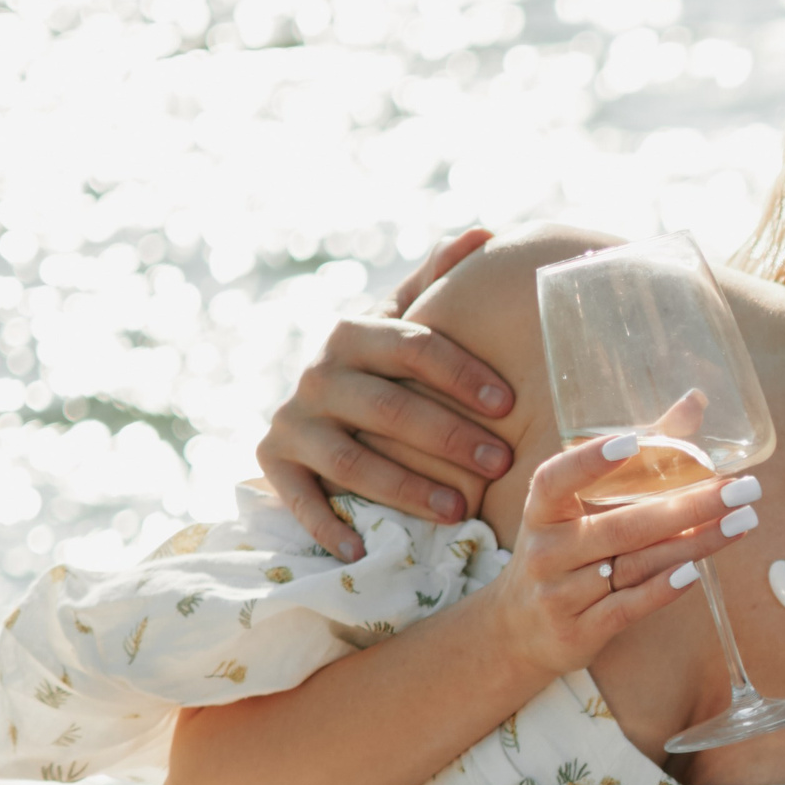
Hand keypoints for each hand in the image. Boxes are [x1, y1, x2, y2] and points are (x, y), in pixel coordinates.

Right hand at [257, 228, 514, 558]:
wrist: (322, 410)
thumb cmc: (389, 368)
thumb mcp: (407, 323)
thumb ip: (438, 283)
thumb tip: (482, 232)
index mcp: (356, 333)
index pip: (411, 346)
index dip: (460, 372)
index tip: (509, 402)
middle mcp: (318, 373)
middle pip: (387, 407)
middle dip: (447, 437)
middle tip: (499, 463)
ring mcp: (294, 420)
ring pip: (352, 459)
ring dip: (406, 488)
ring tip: (459, 512)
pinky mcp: (274, 464)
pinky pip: (299, 499)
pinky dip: (327, 527)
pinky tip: (363, 551)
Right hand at [482, 430, 759, 677]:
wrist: (519, 630)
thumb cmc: (565, 550)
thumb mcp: (583, 505)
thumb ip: (641, 455)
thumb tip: (695, 401)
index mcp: (543, 510)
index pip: (557, 479)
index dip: (590, 460)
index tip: (633, 441)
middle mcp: (547, 550)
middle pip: (623, 526)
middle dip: (689, 506)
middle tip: (741, 489)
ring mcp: (560, 594)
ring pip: (635, 565)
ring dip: (694, 544)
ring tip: (741, 523)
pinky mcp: (579, 630)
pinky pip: (627, 608)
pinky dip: (662, 590)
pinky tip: (696, 572)